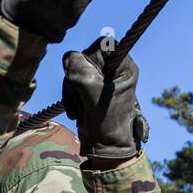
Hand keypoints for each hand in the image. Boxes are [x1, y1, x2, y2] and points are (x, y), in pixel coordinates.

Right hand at [61, 39, 148, 159]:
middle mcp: (113, 70)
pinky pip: (71, 83)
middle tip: (82, 98)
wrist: (104, 148)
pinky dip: (70, 97)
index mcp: (123, 66)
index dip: (90, 58)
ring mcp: (100, 79)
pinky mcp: (89, 89)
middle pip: (84, 57)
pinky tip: (78, 111)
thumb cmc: (107, 123)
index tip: (90, 79)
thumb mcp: (93, 93)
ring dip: (71, 91)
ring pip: (74, 71)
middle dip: (77, 79)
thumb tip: (68, 56)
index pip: (102, 45)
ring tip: (80, 110)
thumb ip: (80, 71)